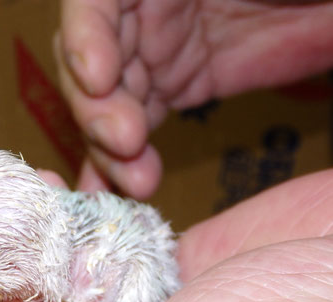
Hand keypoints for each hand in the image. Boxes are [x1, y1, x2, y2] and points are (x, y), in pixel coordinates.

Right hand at [57, 0, 332, 196]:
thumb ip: (218, 1)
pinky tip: (109, 191)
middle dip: (97, 108)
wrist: (329, 2)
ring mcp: (156, 55)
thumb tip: (167, 1)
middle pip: (88, 63)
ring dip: (109, 151)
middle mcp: (142, 12)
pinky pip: (134, 128)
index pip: (96, 1)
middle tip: (124, 141)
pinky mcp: (175, 90)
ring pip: (105, 107)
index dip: (84, 38)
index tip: (97, 78)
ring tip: (137, 182)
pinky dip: (117, 163)